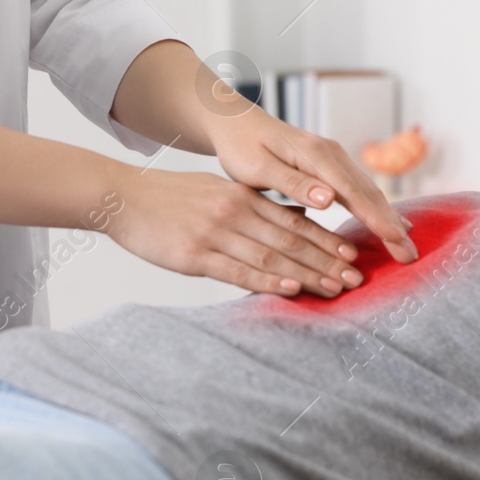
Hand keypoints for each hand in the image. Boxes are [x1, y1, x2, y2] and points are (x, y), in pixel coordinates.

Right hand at [105, 169, 368, 297]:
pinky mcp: (194, 256)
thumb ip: (257, 205)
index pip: (295, 221)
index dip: (326, 239)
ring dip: (307, 274)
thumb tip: (296, 215)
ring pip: (271, 256)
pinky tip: (290, 288)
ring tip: (334, 288)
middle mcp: (235, 212)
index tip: (353, 253)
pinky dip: (267, 280)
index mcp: (243, 197)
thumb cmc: (171, 197)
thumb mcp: (219, 191)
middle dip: (327, 261)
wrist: (122, 197)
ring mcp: (215, 234)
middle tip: (356, 278)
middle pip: (291, 240)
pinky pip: (237, 270)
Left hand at [203, 104, 418, 264]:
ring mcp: (333, 158)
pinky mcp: (330, 165)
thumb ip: (293, 184)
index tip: (396, 240)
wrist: (235, 122)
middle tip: (410, 255)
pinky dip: (376, 209)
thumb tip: (330, 199)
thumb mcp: (258, 167)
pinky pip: (359, 190)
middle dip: (391, 224)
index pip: (354, 192)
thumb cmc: (241, 146)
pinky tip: (387, 223)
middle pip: (369, 193)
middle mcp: (331, 154)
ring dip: (388, 219)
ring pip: (368, 191)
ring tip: (406, 245)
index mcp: (316, 155)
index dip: (377, 218)